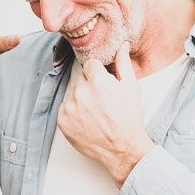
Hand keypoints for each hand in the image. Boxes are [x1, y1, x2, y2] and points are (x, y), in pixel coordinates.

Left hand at [57, 42, 154, 185]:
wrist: (121, 148)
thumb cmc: (129, 118)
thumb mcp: (131, 88)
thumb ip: (123, 64)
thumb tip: (121, 45)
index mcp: (98, 82)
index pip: (91, 65)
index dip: (99, 74)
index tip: (104, 84)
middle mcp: (82, 93)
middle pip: (81, 79)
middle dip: (90, 86)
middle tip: (102, 101)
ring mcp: (70, 107)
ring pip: (73, 93)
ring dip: (81, 99)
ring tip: (95, 112)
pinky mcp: (62, 120)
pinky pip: (65, 108)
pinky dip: (73, 112)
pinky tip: (86, 119)